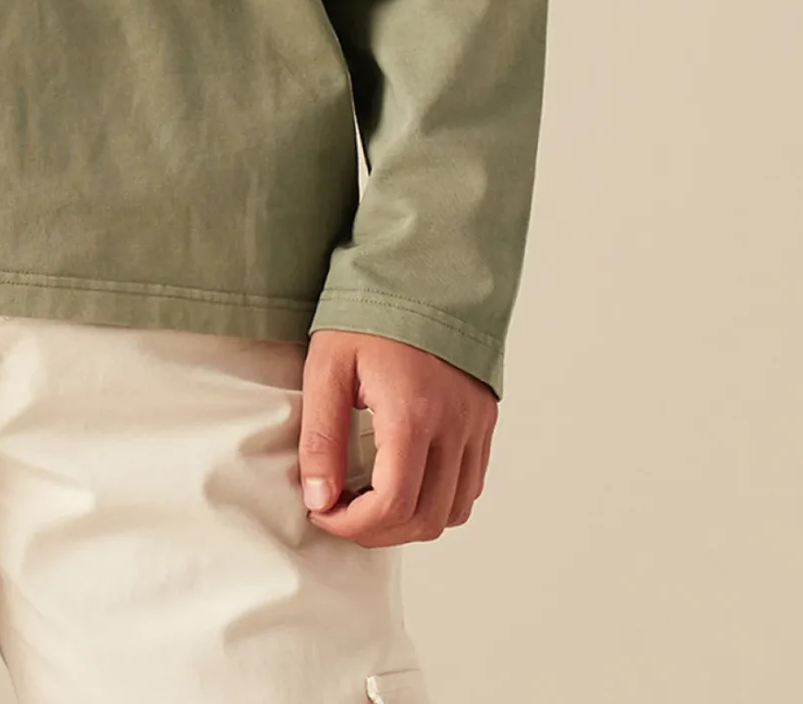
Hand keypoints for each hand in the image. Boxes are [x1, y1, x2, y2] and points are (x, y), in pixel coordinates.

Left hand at [295, 328, 496, 543]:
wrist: (419, 271)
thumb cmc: (370, 313)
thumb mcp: (328, 367)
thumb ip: (320, 438)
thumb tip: (318, 500)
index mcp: (412, 413)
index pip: (392, 504)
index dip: (352, 525)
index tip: (323, 511)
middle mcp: (454, 426)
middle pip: (425, 519)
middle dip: (377, 531)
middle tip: (340, 511)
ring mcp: (475, 425)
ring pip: (452, 511)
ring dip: (410, 521)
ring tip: (370, 500)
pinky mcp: (484, 420)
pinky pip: (470, 485)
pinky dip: (438, 500)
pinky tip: (403, 481)